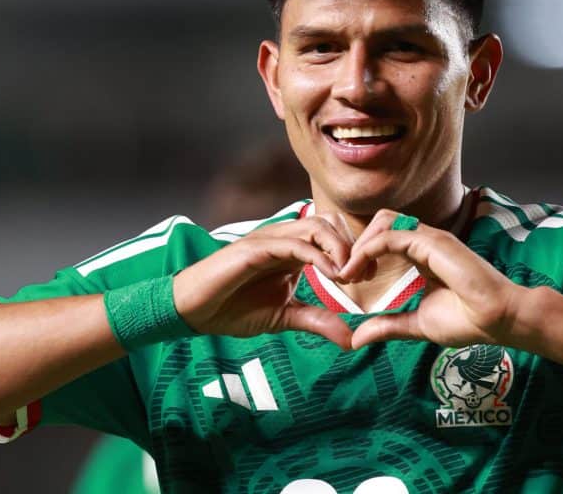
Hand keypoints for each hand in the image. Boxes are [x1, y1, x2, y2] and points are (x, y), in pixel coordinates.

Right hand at [174, 214, 355, 348]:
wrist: (193, 311)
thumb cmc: (233, 309)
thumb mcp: (284, 317)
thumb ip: (317, 321)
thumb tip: (350, 340)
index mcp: (292, 250)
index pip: (332, 234)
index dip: (355, 251)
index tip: (368, 277)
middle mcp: (283, 238)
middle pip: (329, 223)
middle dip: (353, 246)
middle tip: (364, 276)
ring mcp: (269, 240)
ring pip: (315, 226)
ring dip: (339, 249)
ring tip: (348, 276)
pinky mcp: (255, 248)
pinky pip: (293, 243)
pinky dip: (317, 257)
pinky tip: (330, 276)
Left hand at [339, 210, 528, 348]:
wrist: (498, 320)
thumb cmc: (468, 320)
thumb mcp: (416, 324)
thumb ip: (387, 326)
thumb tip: (356, 338)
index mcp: (422, 255)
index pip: (385, 237)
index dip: (362, 254)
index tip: (350, 280)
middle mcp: (425, 242)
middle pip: (381, 222)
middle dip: (357, 243)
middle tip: (347, 275)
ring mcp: (430, 239)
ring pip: (383, 222)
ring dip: (360, 244)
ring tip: (351, 272)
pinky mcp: (433, 243)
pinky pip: (391, 236)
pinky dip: (368, 250)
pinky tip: (359, 272)